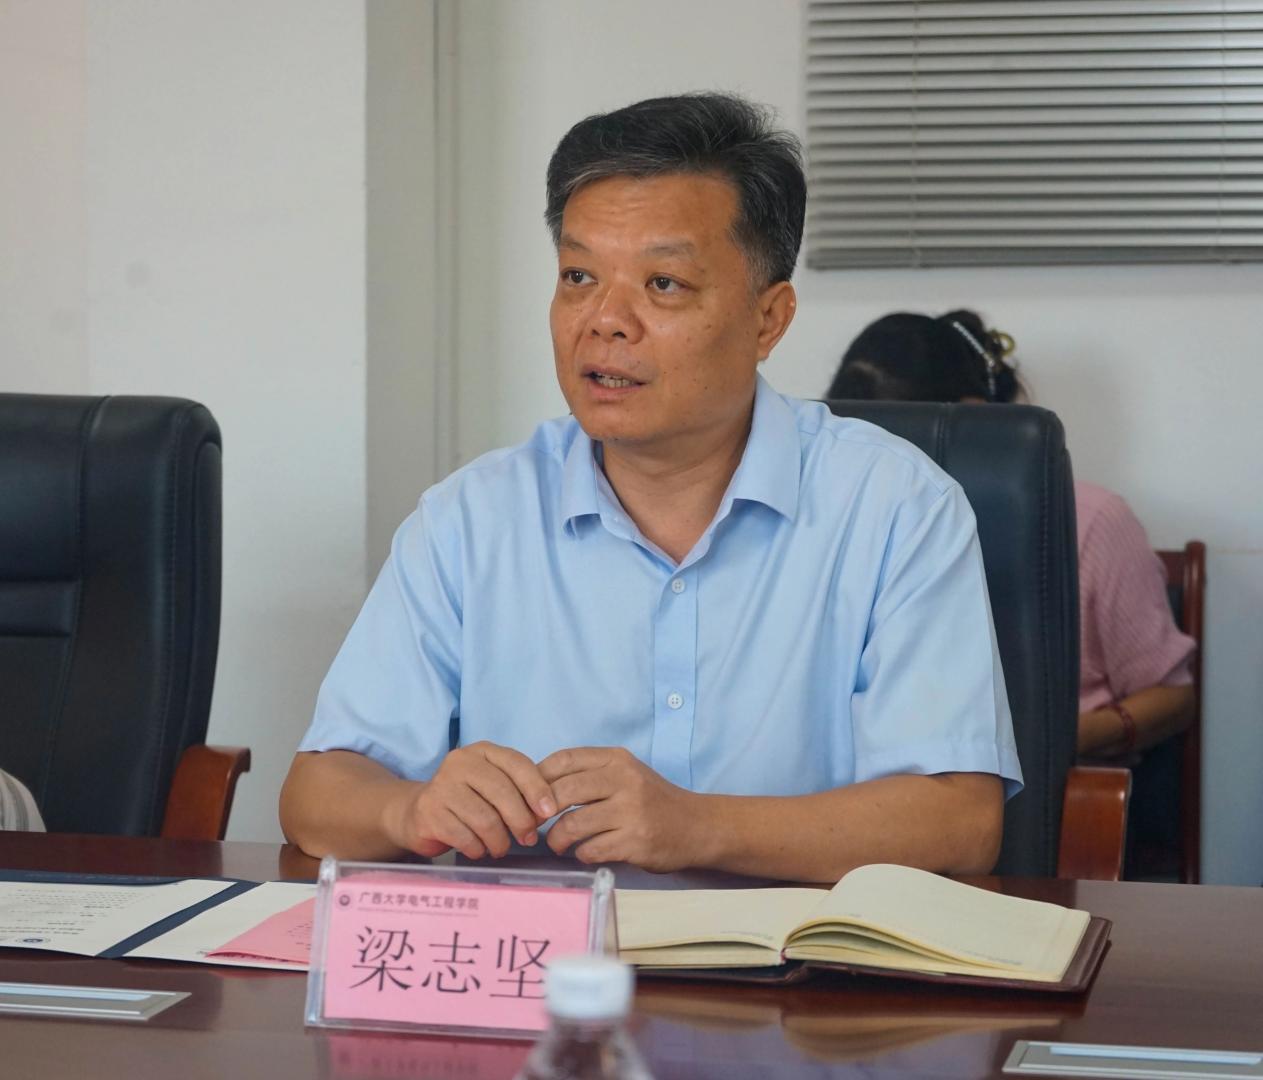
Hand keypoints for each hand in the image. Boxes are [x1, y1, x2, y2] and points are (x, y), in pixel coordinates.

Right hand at [385, 741, 556, 859]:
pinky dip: (478, 849)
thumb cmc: (466, 800)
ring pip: (486, 820)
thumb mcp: (492, 786)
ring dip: (500, 841)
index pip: (517, 764)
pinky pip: (466, 837)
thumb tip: (547, 810)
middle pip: (502, 793)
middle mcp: (459, 762)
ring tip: (500, 847)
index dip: (537, 788)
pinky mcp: (429, 812)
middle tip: (527, 838)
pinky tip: (478, 849)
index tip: (549, 812)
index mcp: (482, 751)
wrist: (417, 813)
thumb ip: (519, 791)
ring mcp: (441, 786)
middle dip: (521, 821)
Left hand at [538, 747, 704, 871]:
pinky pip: (591, 849)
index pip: (564, 760)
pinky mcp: (635, 841)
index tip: (529, 796)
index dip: (537, 778)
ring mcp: (631, 812)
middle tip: (535, 824)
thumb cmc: (652, 800)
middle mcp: (624, 780)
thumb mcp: (625, 774)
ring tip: (557, 843)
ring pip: (572, 824)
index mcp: (617, 759)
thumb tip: (537, 786)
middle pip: (561, 792)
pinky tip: (585, 852)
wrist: (696, 826)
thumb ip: (589, 775)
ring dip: (557, 838)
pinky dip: (580, 854)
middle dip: (540, 812)